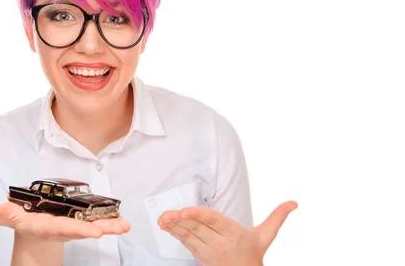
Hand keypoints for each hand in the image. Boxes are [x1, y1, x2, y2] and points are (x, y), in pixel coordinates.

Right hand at [0, 201, 130, 241]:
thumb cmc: (22, 217)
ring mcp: (72, 226)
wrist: (32, 227)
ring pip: (92, 227)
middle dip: (94, 230)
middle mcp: (60, 228)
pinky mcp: (80, 221)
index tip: (91, 231)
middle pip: (80, 230)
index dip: (76, 229)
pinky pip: (97, 222)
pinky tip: (124, 222)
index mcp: (44, 226)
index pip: (60, 228)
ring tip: (124, 226)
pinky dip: (111, 222)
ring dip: (109, 227)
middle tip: (108, 231)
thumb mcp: (7, 215)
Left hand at [157, 201, 297, 265]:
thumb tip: (294, 203)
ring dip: (174, 227)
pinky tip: (166, 226)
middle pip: (197, 228)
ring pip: (188, 236)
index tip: (185, 211)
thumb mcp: (266, 236)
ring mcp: (207, 250)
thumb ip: (277, 217)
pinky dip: (174, 233)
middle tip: (168, 214)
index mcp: (233, 234)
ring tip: (163, 219)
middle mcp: (218, 242)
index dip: (198, 215)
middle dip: (181, 220)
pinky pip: (185, 242)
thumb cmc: (253, 254)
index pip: (213, 221)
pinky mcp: (199, 255)